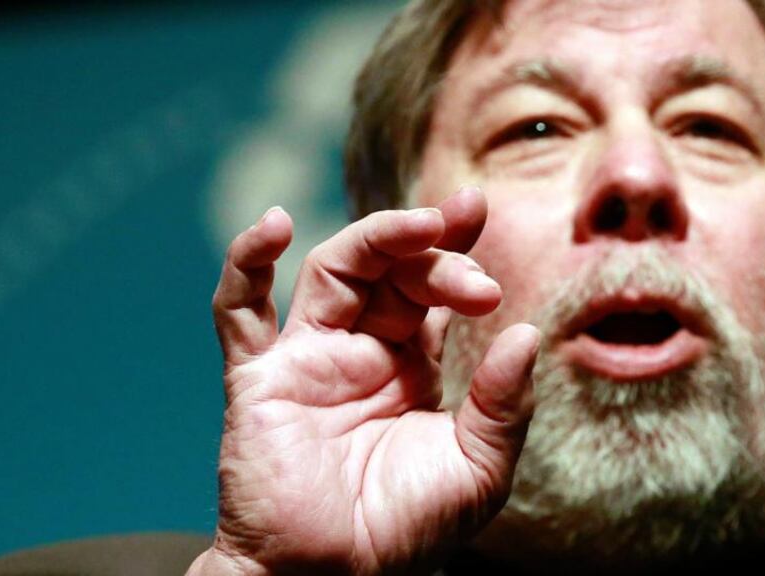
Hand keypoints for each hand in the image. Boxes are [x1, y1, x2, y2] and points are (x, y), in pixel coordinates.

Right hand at [188, 188, 539, 574]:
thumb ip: (504, 404)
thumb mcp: (479, 470)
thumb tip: (525, 332)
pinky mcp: (259, 378)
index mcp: (414, 366)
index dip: (454, 247)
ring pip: (335, 270)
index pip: (433, 288)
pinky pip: (239, 312)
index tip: (480, 210)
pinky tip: (273, 225)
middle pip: (392, 270)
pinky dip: (246, 263)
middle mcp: (362, 352)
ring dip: (375, 237)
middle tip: (472, 266)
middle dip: (433, 253)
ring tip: (422, 226)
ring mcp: (308, 359)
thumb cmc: (407, 532)